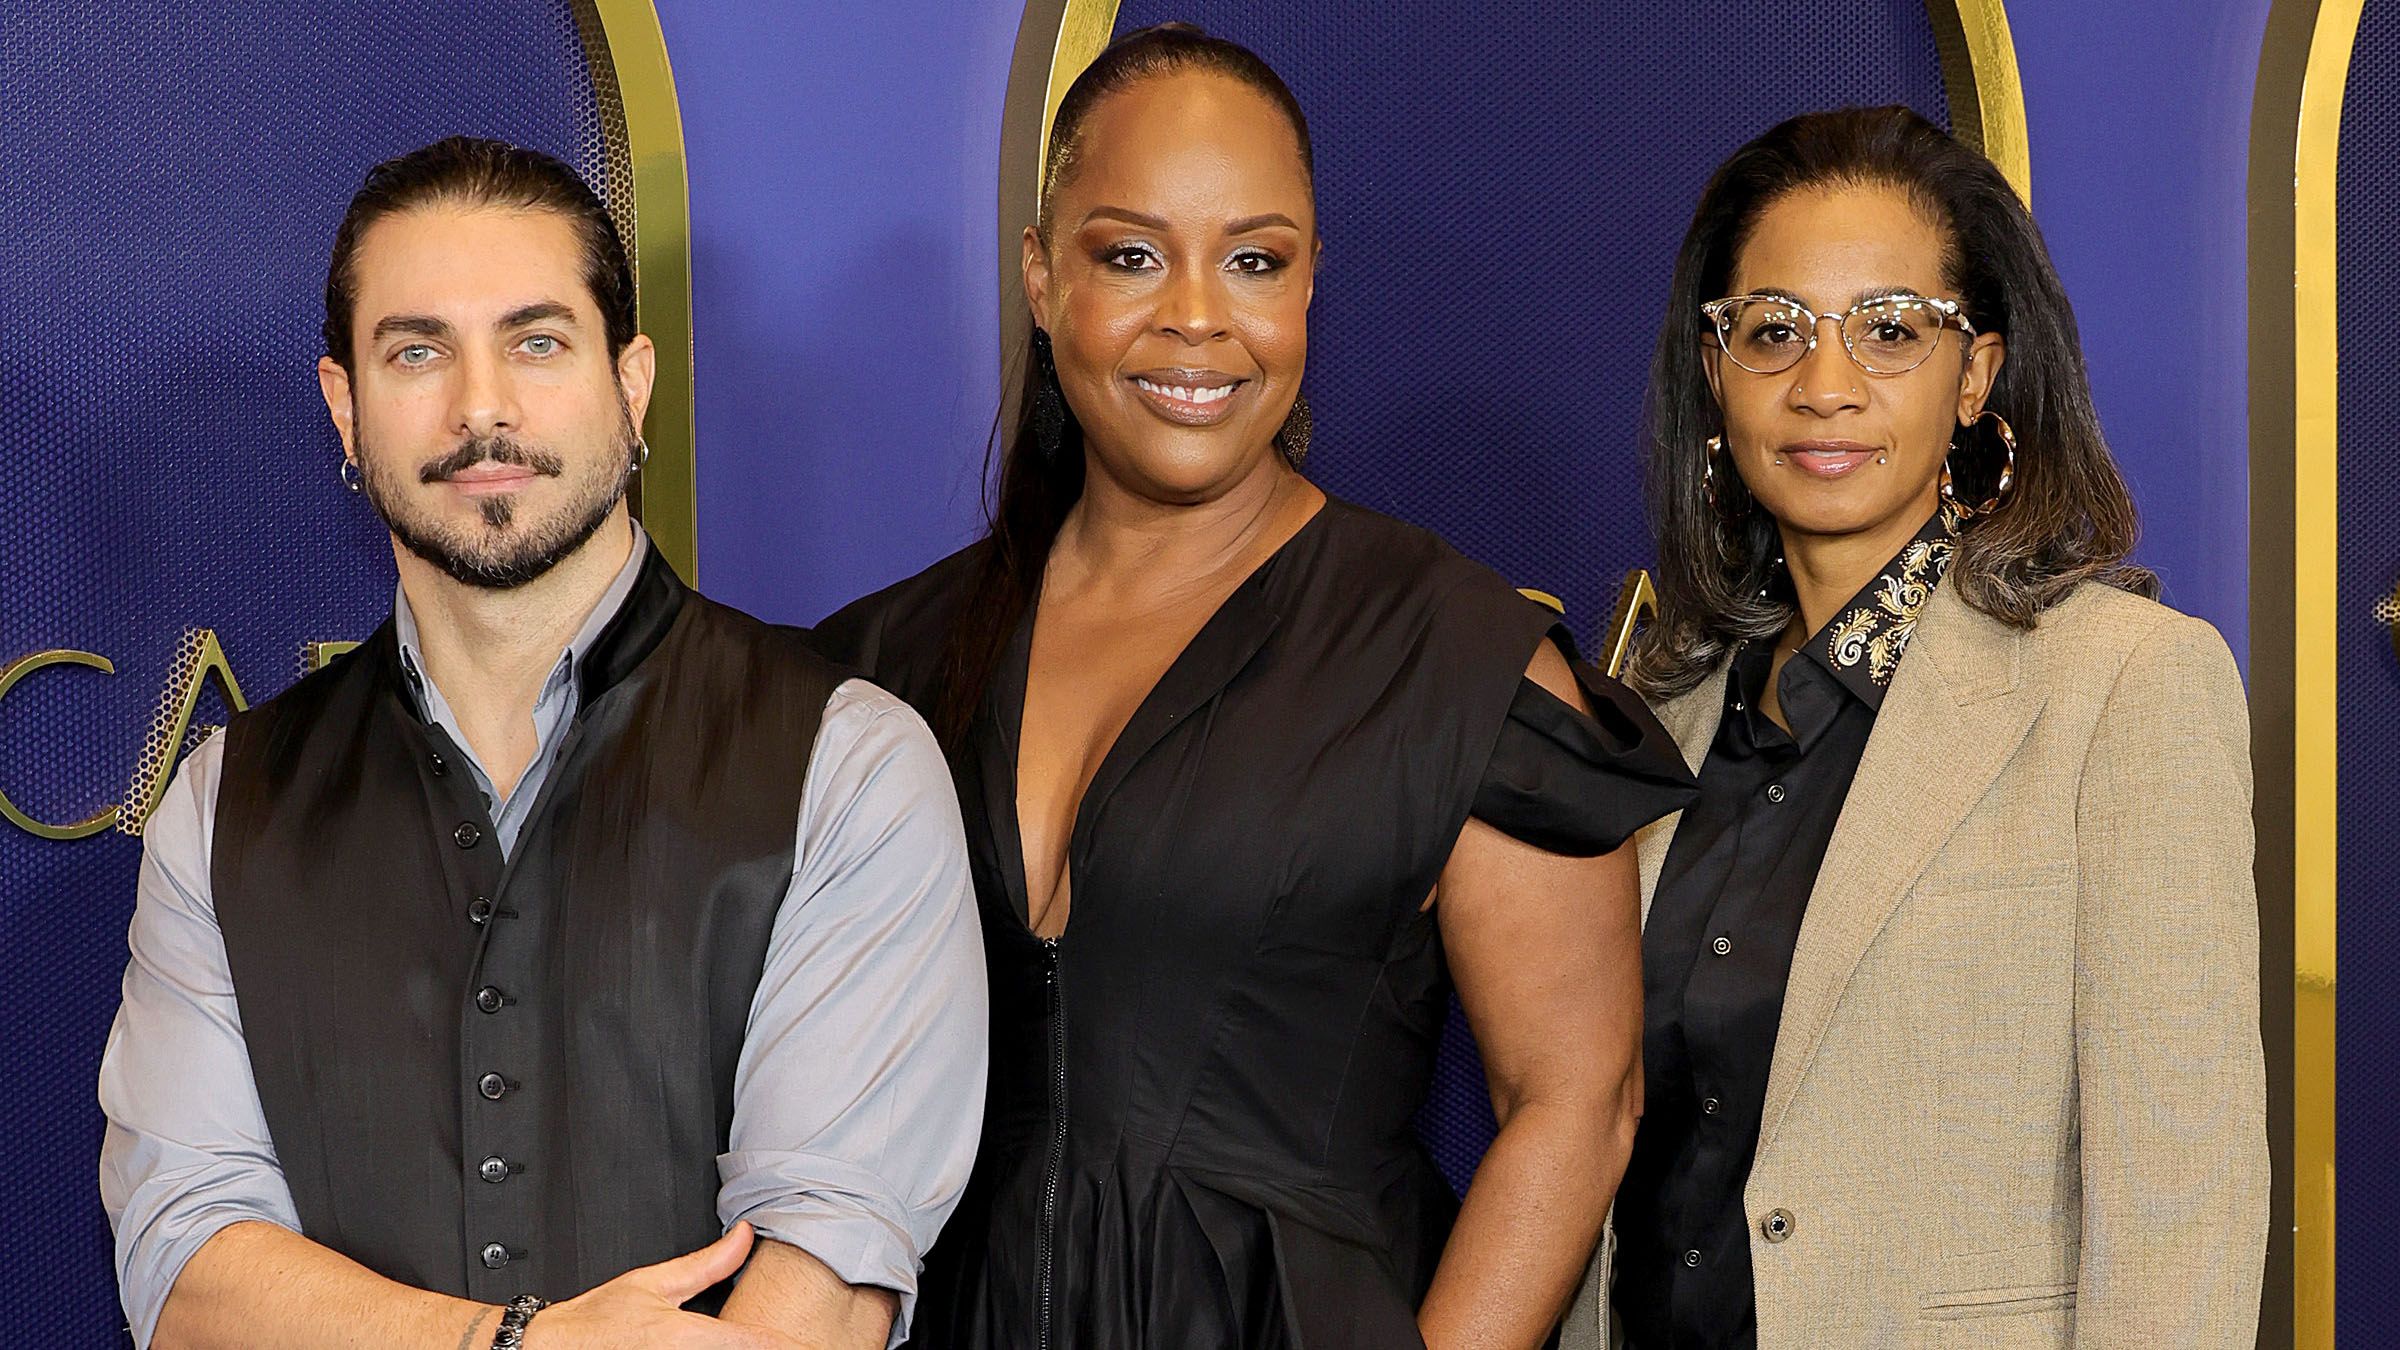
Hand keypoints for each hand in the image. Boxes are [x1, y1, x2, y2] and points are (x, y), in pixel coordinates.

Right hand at [519, 1222, 800, 1349]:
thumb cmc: (593, 1323)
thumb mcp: (652, 1283)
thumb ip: (706, 1265)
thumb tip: (744, 1236)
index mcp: (686, 1338)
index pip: (754, 1343)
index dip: (787, 1343)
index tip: (812, 1341)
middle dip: (765, 1349)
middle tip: (798, 1343)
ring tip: (763, 1345)